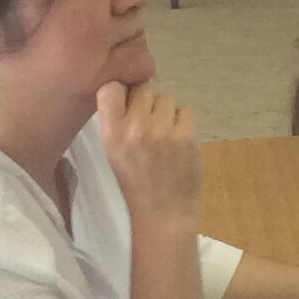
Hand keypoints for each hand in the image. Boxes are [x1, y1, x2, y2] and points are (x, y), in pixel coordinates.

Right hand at [94, 82, 200, 226]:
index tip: (127, 103)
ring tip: (164, 135)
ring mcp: (163, 131)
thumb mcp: (113, 151)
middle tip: (148, 123)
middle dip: (146, 102)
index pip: (110, 88)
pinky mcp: (187, 135)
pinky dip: (183, 122)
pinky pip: (186, 110)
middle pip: (143, 87)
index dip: (121, 91)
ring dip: (166, 112)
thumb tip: (127, 88)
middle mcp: (136, 128)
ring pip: (166, 98)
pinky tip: (178, 140)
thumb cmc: (135, 181)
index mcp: (112, 133)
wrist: (163, 211)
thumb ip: (117, 120)